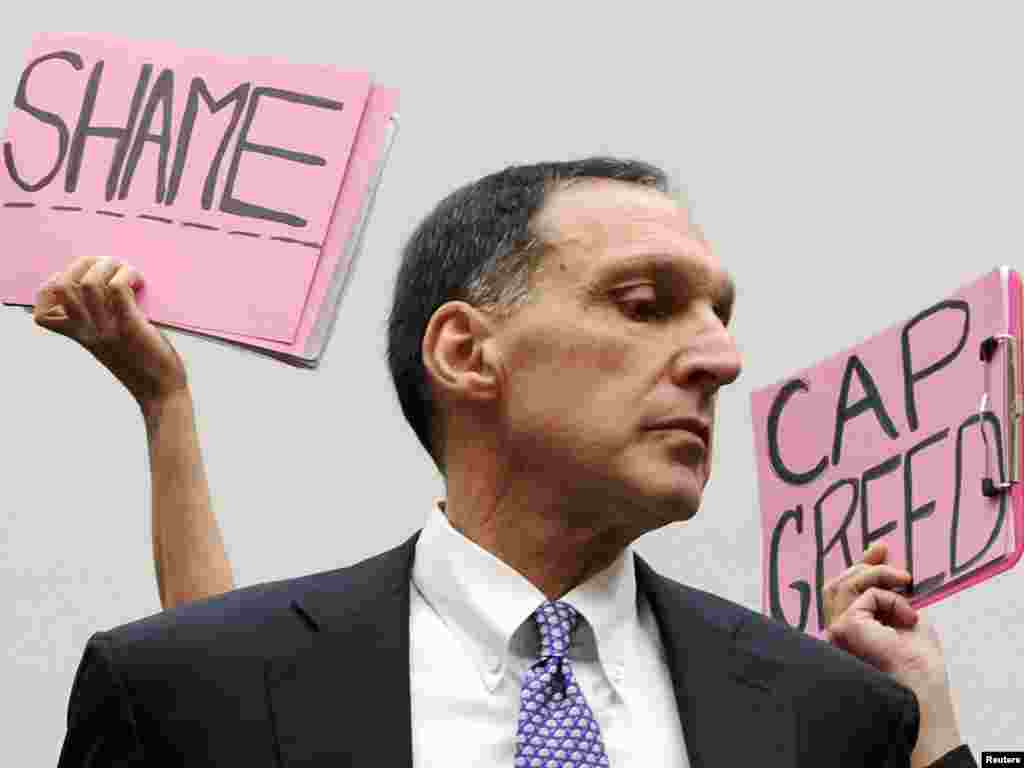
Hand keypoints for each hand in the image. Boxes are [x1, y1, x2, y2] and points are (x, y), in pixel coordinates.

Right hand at [33, 257, 187, 408]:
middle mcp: (88, 331)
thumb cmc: (143, 364)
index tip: (80, 279)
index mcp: (80, 336)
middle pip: (62, 286)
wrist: (161, 393)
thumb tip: (109, 289)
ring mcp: (106, 329)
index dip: (51, 288)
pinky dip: (127, 276)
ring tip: (128, 270)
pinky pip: (117, 289)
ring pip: (89, 283)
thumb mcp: (112, 344)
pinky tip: (140, 282)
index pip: (42, 313)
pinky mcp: (129, 327)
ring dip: (109, 266)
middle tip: (110, 266)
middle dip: (84, 264)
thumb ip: (102, 322)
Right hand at [823, 543, 962, 766]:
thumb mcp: (906, 616)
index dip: (860, 565)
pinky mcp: (845, 627)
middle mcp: (837, 631)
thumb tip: (883, 556)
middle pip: (836, 583)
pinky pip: (866, 595)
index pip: (844, 591)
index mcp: (851, 631)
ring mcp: (837, 629)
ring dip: (877, 574)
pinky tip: (907, 616)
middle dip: (863, 564)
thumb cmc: (919, 666)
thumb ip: (890, 592)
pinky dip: (891, 597)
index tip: (880, 550)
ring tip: (905, 580)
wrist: (923, 692)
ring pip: (843, 583)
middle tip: (887, 552)